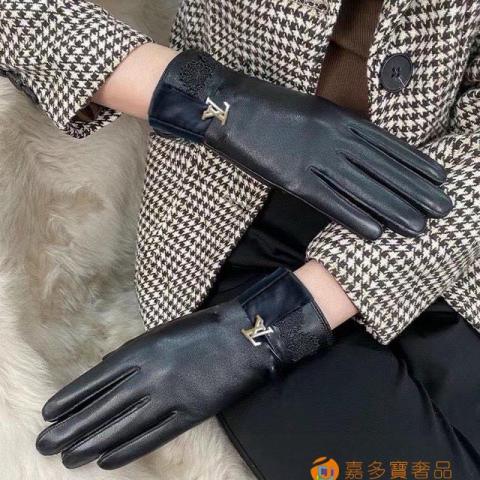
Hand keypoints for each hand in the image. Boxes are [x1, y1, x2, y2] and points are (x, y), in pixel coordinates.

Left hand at [36, 268, 332, 469]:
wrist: (244, 337)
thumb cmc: (200, 329)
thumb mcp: (161, 331)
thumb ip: (131, 352)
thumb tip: (104, 369)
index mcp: (142, 351)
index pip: (96, 381)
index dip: (70, 399)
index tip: (49, 414)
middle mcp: (150, 376)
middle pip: (102, 408)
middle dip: (71, 428)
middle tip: (45, 444)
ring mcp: (169, 398)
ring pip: (122, 427)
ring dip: (92, 444)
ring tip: (68, 458)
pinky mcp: (189, 414)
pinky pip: (152, 437)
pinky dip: (128, 450)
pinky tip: (107, 460)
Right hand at [148, 50, 452, 239]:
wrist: (230, 105)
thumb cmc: (268, 108)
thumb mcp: (310, 112)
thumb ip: (335, 130)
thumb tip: (354, 148)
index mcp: (340, 119)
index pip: (387, 145)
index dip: (414, 163)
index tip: (437, 177)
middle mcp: (335, 139)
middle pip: (383, 168)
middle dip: (414, 190)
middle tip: (441, 207)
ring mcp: (316, 159)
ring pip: (362, 187)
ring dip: (392, 208)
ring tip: (419, 226)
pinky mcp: (294, 178)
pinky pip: (330, 202)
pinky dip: (354, 217)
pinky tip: (375, 232)